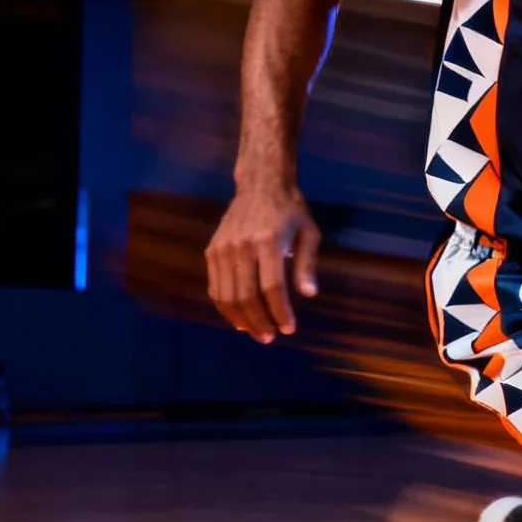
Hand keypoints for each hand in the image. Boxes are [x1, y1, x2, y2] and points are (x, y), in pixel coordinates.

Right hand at [205, 184, 321, 342]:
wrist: (260, 184)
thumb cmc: (290, 210)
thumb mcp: (309, 232)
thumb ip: (307, 263)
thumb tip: (309, 293)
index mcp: (269, 242)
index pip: (272, 287)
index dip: (280, 311)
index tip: (288, 328)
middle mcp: (242, 246)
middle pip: (246, 295)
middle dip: (259, 321)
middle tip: (270, 337)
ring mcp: (223, 249)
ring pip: (227, 295)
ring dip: (241, 319)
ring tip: (256, 332)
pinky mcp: (212, 251)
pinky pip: (215, 286)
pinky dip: (225, 306)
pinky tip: (238, 318)